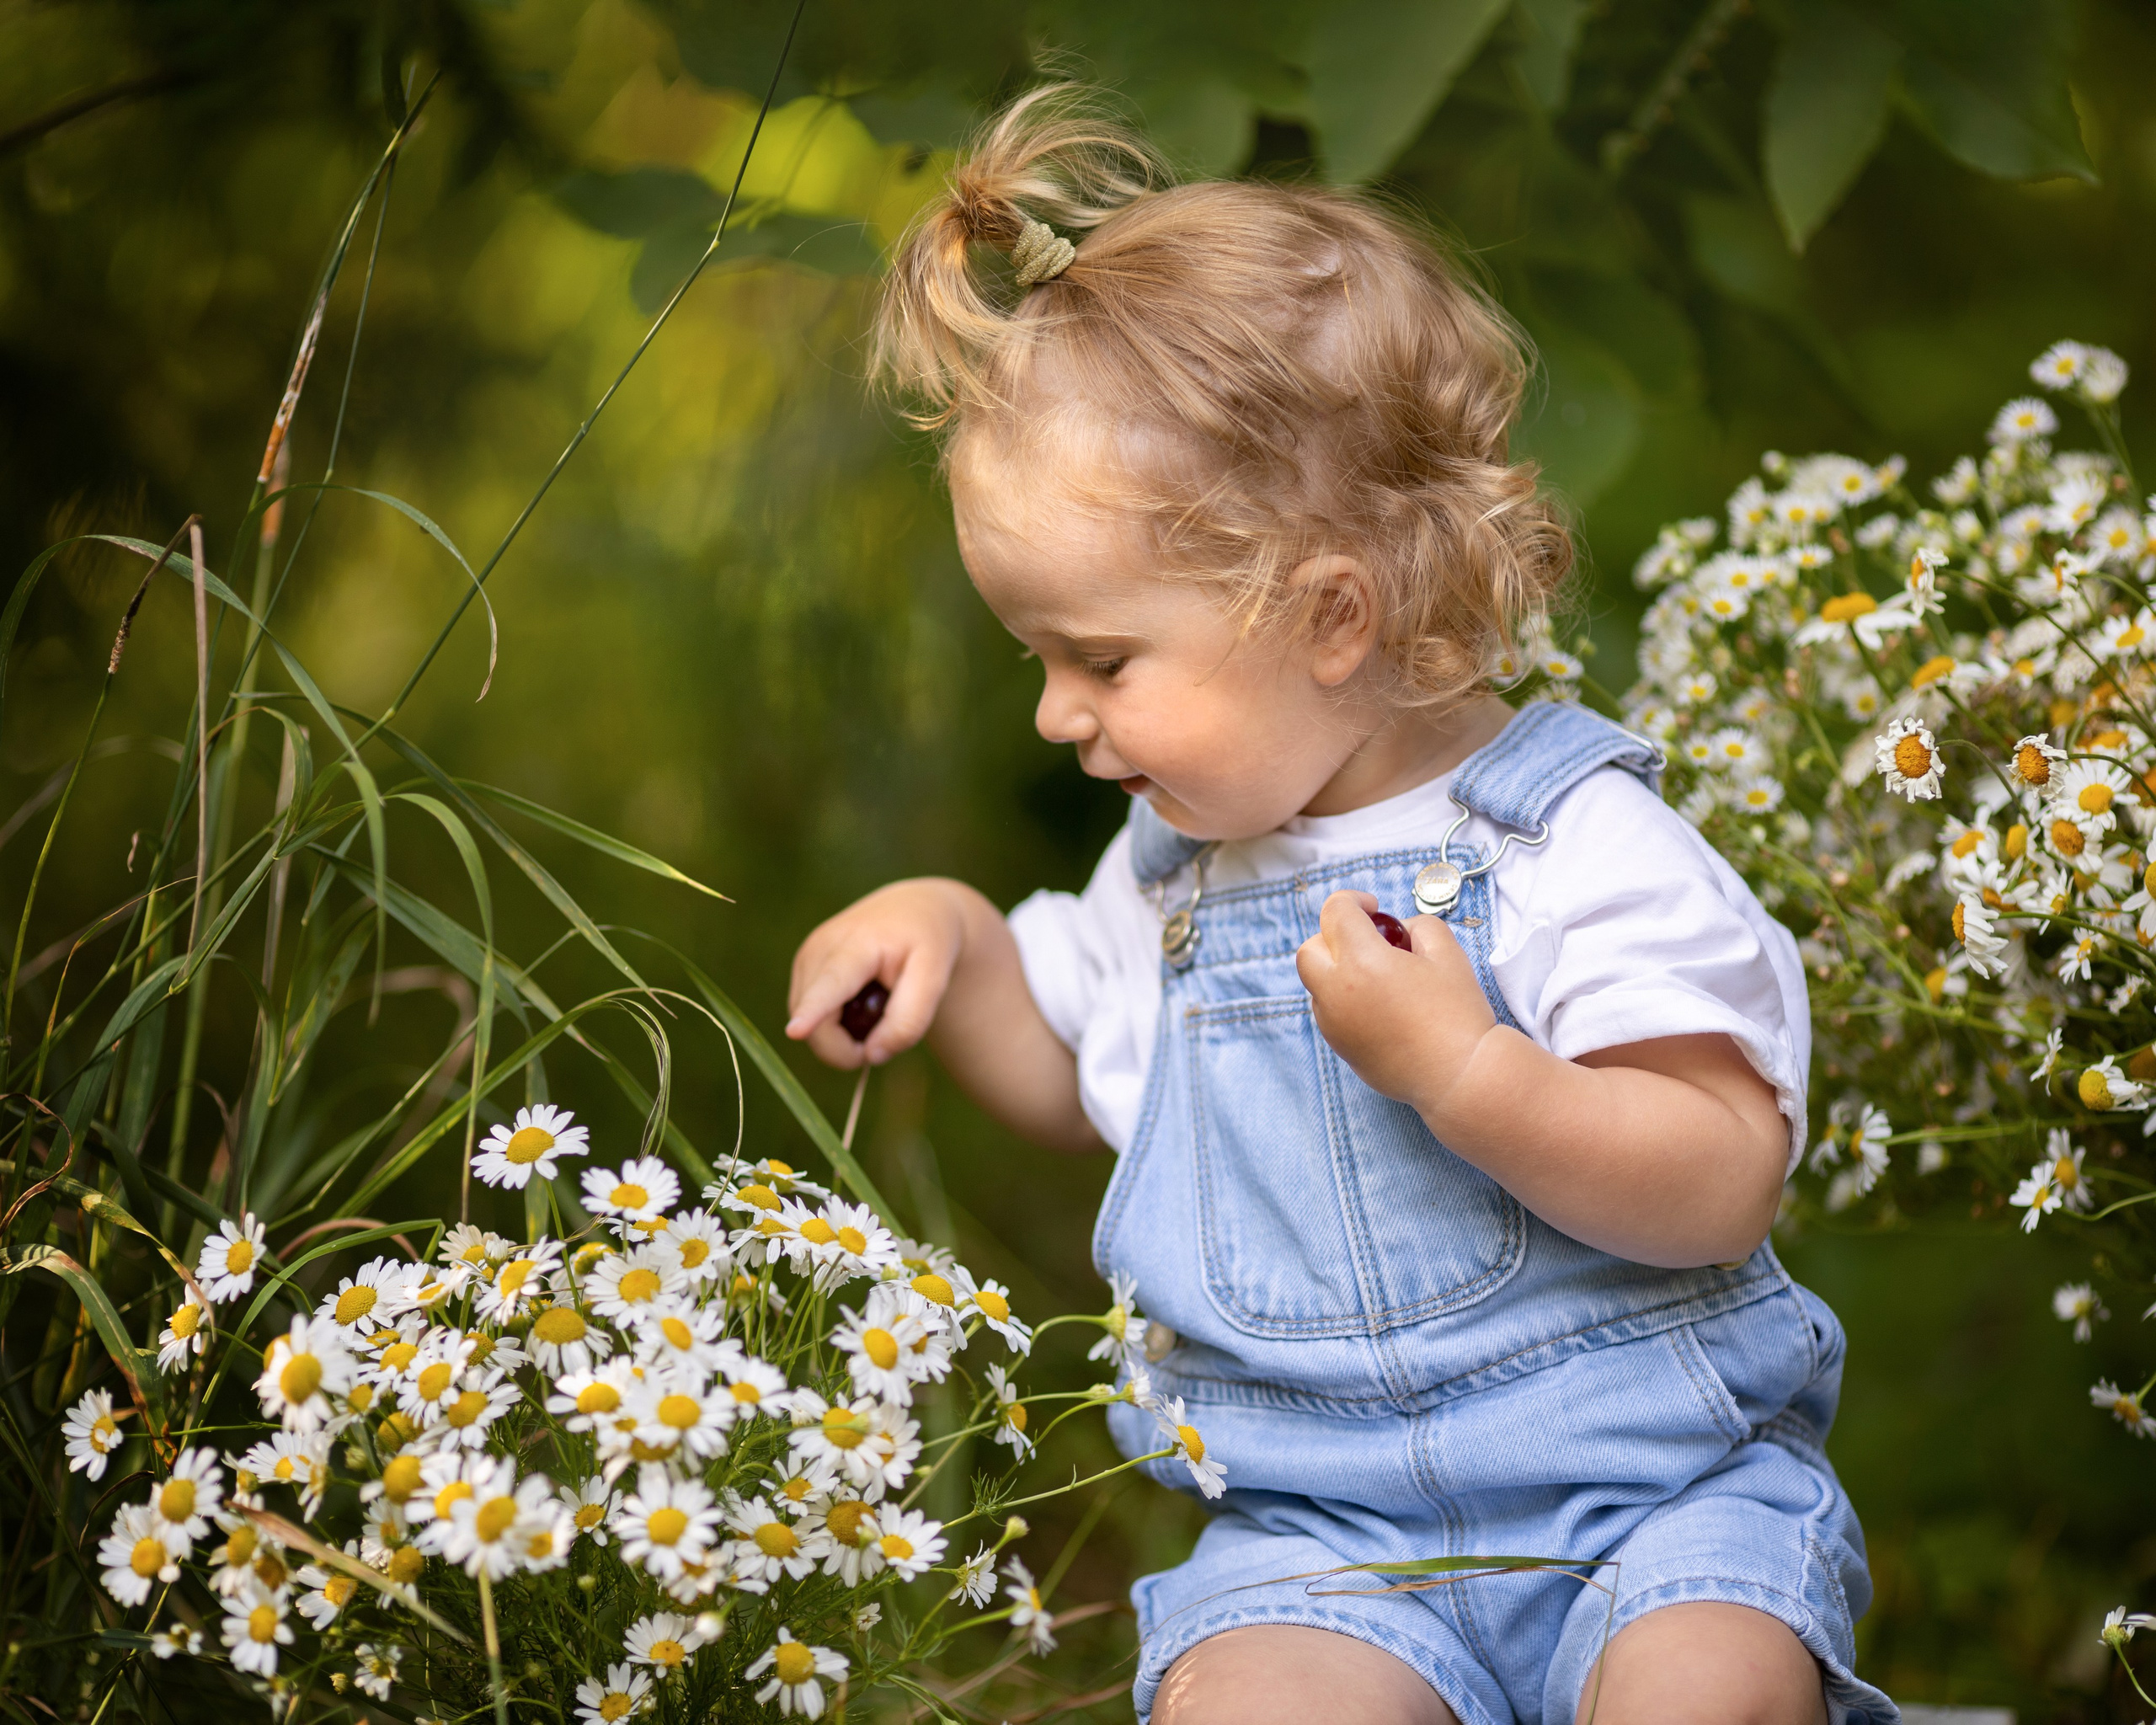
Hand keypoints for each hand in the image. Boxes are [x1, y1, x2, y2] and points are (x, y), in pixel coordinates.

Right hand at [786, 879, 971, 1068]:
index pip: (832, 983)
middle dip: (845, 1048)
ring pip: (809, 1024)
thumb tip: (872, 1055)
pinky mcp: (802, 968)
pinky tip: (859, 1001)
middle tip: (885, 1039)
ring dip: (841, 1037)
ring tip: (876, 1009)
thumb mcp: (935, 979)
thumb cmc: (926, 945)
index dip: (813, 1012)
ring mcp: (806, 958)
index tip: (794, 1032)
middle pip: (817, 1021)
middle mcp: (820, 948)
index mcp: (857, 943)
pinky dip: (834, 1024)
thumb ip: (910, 1020)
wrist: (912, 910)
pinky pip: (810, 1016)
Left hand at [1295, 890, 1497, 1120]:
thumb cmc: (1457, 1014)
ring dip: (1338, 971)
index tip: (1374, 909)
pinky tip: (1383, 1009)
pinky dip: (1345, 1001)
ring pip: (1317, 984)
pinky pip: (1330, 1013)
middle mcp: (1336, 992)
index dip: (1354, 900)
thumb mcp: (1448, 953)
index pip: (1335, 912)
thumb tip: (1400, 931)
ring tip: (1382, 979)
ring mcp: (1333, 1024)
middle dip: (1333, 936)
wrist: (1460, 1075)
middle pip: (1309, 949)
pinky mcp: (1340, 1048)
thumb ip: (1419, 927)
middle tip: (1368, 942)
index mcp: (1361, 961)